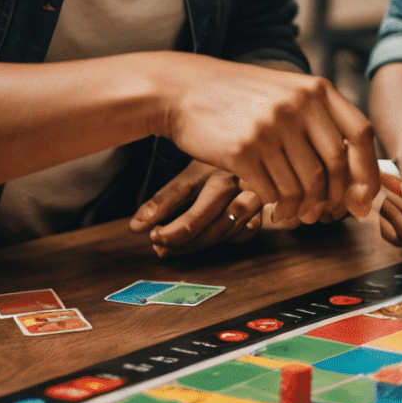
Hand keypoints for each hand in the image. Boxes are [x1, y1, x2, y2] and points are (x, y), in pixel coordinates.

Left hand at [129, 161, 261, 255]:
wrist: (254, 153)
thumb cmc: (217, 167)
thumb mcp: (190, 176)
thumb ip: (164, 200)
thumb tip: (136, 226)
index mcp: (213, 165)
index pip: (182, 192)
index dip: (161, 213)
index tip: (146, 231)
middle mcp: (235, 179)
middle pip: (204, 215)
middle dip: (178, 236)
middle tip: (158, 244)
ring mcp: (254, 194)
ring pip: (224, 228)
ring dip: (196, 245)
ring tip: (171, 248)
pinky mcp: (265, 209)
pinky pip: (243, 233)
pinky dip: (223, 242)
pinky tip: (206, 242)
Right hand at [142, 52, 379, 225]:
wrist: (185, 90)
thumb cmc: (243, 99)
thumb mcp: (289, 93)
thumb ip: (321, 122)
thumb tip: (355, 176)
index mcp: (317, 89)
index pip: (360, 134)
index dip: (368, 171)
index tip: (364, 198)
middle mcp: (298, 105)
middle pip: (334, 166)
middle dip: (334, 198)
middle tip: (324, 214)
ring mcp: (271, 127)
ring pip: (305, 184)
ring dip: (304, 208)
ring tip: (297, 214)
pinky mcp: (243, 151)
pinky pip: (274, 192)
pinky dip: (279, 207)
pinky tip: (275, 208)